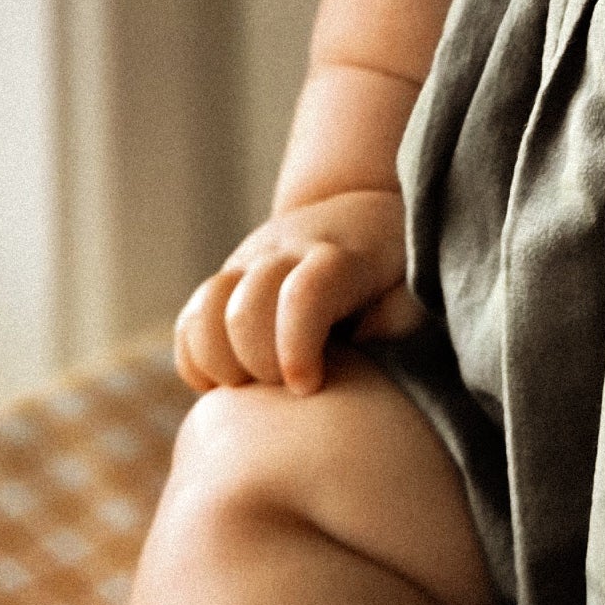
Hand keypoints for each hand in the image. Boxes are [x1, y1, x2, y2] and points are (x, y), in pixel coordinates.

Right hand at [174, 190, 419, 395]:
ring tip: (256, 388)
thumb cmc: (399, 268)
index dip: (296, 346)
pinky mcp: (225, 281)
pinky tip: (228, 385)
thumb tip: (362, 350)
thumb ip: (397, 319)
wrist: (363, 215)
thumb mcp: (416, 287)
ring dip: (220, 364)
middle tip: (291, 390)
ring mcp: (248, 264)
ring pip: (204, 312)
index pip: (304, 295)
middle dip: (260, 366)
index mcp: (339, 257)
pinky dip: (197, 362)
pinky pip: (189, 323)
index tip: (307, 385)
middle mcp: (284, 254)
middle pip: (245, 311)